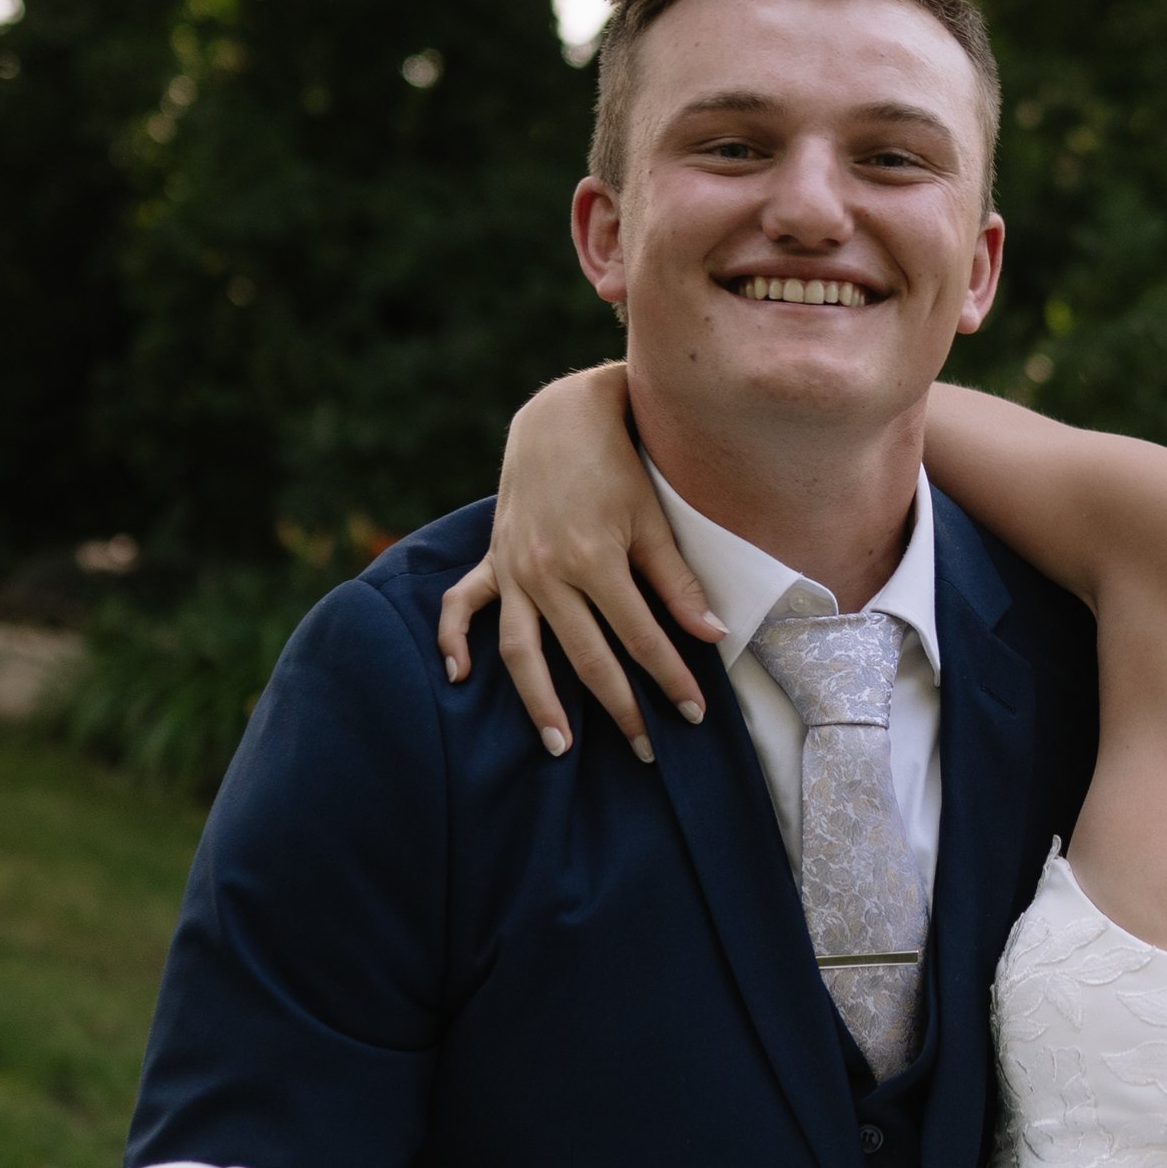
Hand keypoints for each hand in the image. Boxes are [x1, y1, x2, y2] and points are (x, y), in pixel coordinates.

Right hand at [434, 364, 727, 760]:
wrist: (559, 416)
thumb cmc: (617, 465)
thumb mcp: (653, 518)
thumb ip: (678, 581)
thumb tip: (713, 635)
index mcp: (593, 560)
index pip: (640, 637)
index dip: (669, 679)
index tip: (694, 714)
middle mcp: (546, 572)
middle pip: (586, 657)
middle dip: (619, 709)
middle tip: (645, 752)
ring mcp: (512, 569)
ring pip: (522, 651)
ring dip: (539, 702)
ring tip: (560, 747)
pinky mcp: (492, 560)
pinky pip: (461, 606)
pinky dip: (453, 641)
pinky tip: (459, 678)